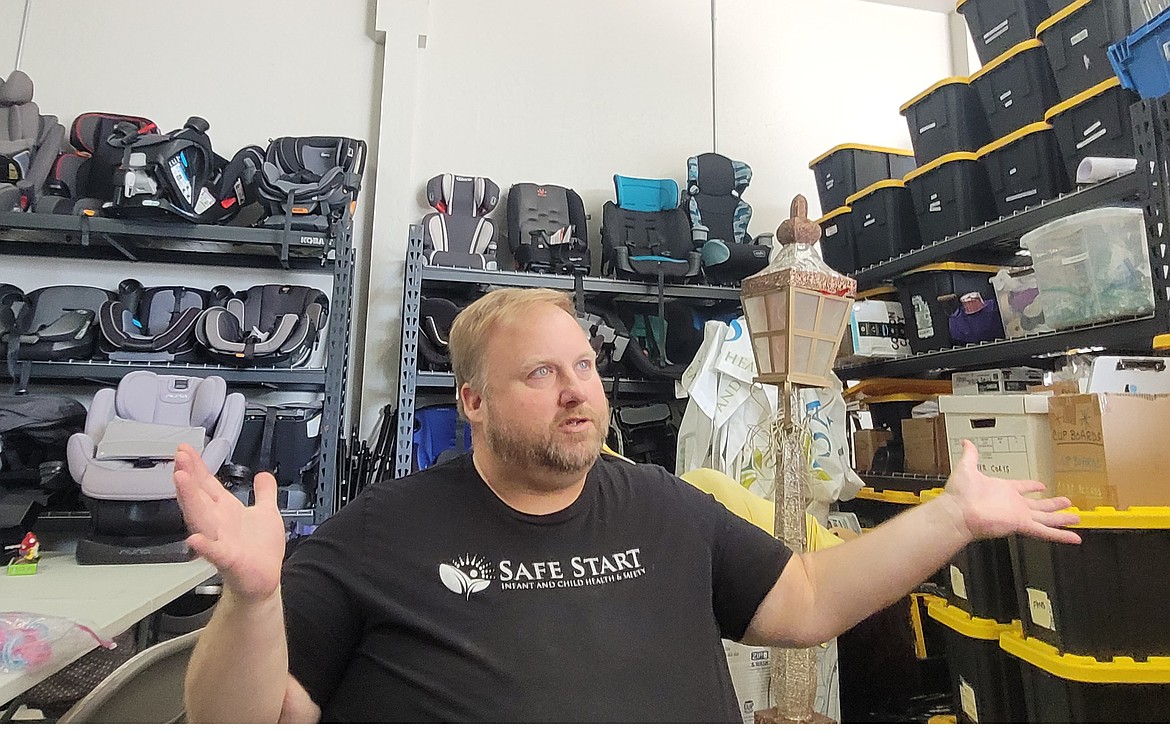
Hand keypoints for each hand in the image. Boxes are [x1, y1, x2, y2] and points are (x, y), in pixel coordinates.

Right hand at [173, 444, 287, 600]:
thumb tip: (264, 475)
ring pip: (201, 518)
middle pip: (199, 496)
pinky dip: (205, 546)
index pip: (207, 484)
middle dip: (189, 477)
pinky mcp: (228, 561)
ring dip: (190, 500)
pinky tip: (194, 540)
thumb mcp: (267, 513)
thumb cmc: (260, 550)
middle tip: (179, 458)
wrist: (263, 580)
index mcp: (226, 511)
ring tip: (180, 481)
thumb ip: (265, 493)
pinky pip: (214, 553)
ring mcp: (220, 541)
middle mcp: (219, 524)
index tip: (185, 450)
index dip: (197, 467)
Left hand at [941, 439, 1080, 544]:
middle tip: (1067, 502)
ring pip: (1046, 519)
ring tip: (1076, 517)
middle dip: (1053, 504)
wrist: (957, 512)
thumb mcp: (966, 468)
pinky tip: (1074, 538)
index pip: (1022, 487)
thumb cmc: (959, 494)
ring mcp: (1018, 515)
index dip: (1032, 486)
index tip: (1041, 485)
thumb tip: (966, 442)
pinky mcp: (1021, 524)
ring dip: (1062, 518)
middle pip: (1039, 505)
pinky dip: (1061, 535)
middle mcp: (1013, 504)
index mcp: (1003, 490)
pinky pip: (1045, 531)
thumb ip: (970, 455)